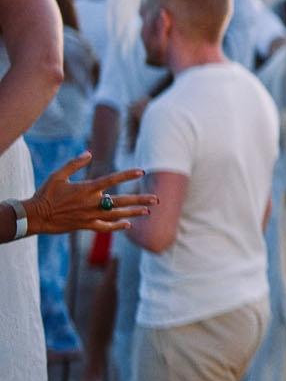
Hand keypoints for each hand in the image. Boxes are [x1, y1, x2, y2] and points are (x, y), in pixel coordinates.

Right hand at [23, 154, 152, 234]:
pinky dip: (117, 226)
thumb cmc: (45, 194)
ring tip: (147, 211)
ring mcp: (89, 216)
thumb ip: (74, 164)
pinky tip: (128, 225)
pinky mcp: (85, 226)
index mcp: (86, 188)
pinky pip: (104, 227)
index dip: (127, 175)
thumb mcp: (57, 175)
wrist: (35, 216)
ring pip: (116, 215)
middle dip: (139, 200)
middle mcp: (91, 203)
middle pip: (120, 201)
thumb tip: (89, 153)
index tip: (141, 171)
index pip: (111, 180)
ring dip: (133, 213)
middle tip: (155, 199)